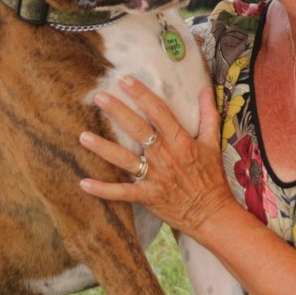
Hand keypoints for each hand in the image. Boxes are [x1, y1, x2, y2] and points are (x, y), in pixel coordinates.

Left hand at [79, 76, 237, 236]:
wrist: (211, 214)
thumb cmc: (211, 178)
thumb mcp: (212, 143)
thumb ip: (208, 115)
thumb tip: (206, 89)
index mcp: (181, 141)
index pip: (159, 112)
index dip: (142, 95)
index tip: (126, 80)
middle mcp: (165, 156)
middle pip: (138, 130)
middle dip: (118, 112)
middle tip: (99, 97)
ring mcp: (154, 177)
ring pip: (124, 159)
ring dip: (103, 148)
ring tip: (83, 136)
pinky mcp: (147, 196)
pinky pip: (121, 193)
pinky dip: (103, 190)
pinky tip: (84, 183)